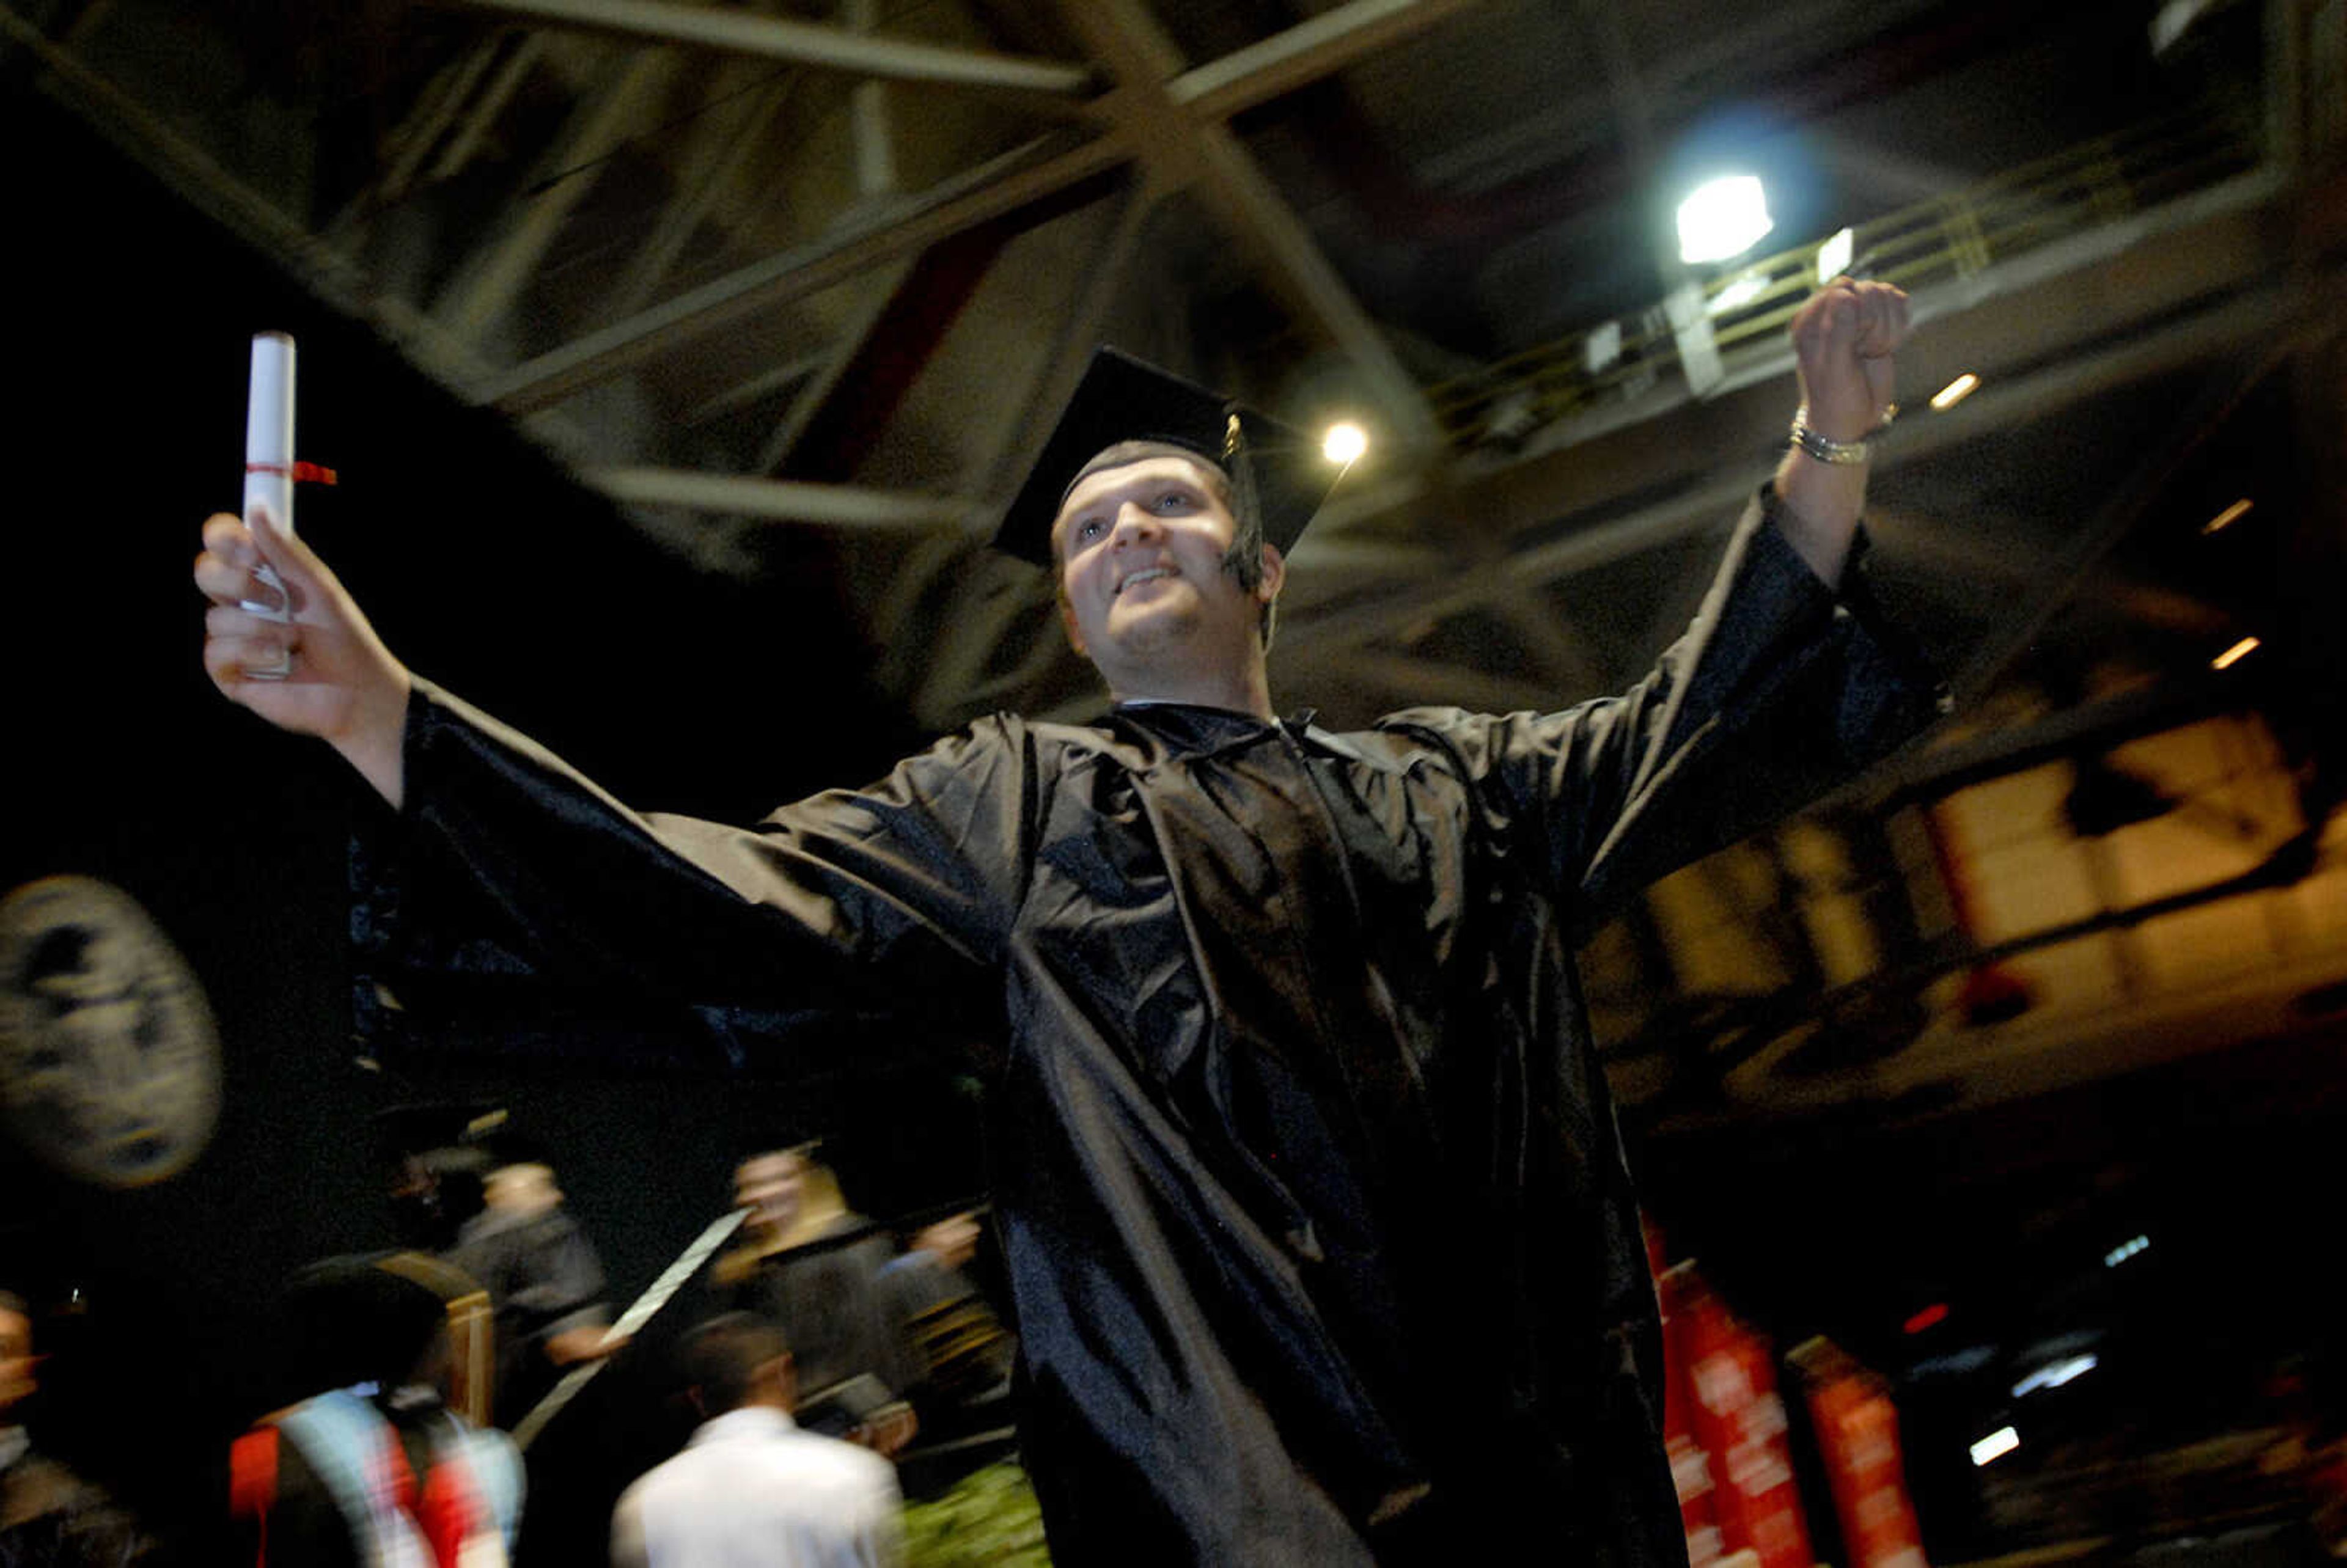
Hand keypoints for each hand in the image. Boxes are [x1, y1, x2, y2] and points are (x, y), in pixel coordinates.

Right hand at [194, 505, 412, 804]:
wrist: (357, 691)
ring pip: (215, 616)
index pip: (222, 543)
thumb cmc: (344, 638)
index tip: (250, 549)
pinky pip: (216, 652)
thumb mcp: (318, 588)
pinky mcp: (228, 672)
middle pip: (204, 572)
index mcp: (262, 576)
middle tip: (278, 599)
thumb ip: (286, 551)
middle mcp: (242, 603)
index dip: (225, 539)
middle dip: (238, 582)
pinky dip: (251, 654)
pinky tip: (279, 663)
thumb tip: (257, 508)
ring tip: (294, 642)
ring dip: (260, 628)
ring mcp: (233, 637)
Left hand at [1789, 276, 1908, 441]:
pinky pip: (1899, 301)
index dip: (1858, 315)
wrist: (1851, 420)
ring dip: (1888, 328)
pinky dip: (1899, 326)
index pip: (1843, 289)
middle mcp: (1830, 312)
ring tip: (1871, 352)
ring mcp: (1855, 314)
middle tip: (1863, 352)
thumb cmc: (1836, 399)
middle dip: (1875, 323)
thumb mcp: (1836, 369)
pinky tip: (1885, 347)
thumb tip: (1846, 294)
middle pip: (1868, 289)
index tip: (1854, 346)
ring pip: (1886, 294)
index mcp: (1809, 320)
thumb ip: (1840, 332)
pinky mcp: (1878, 320)